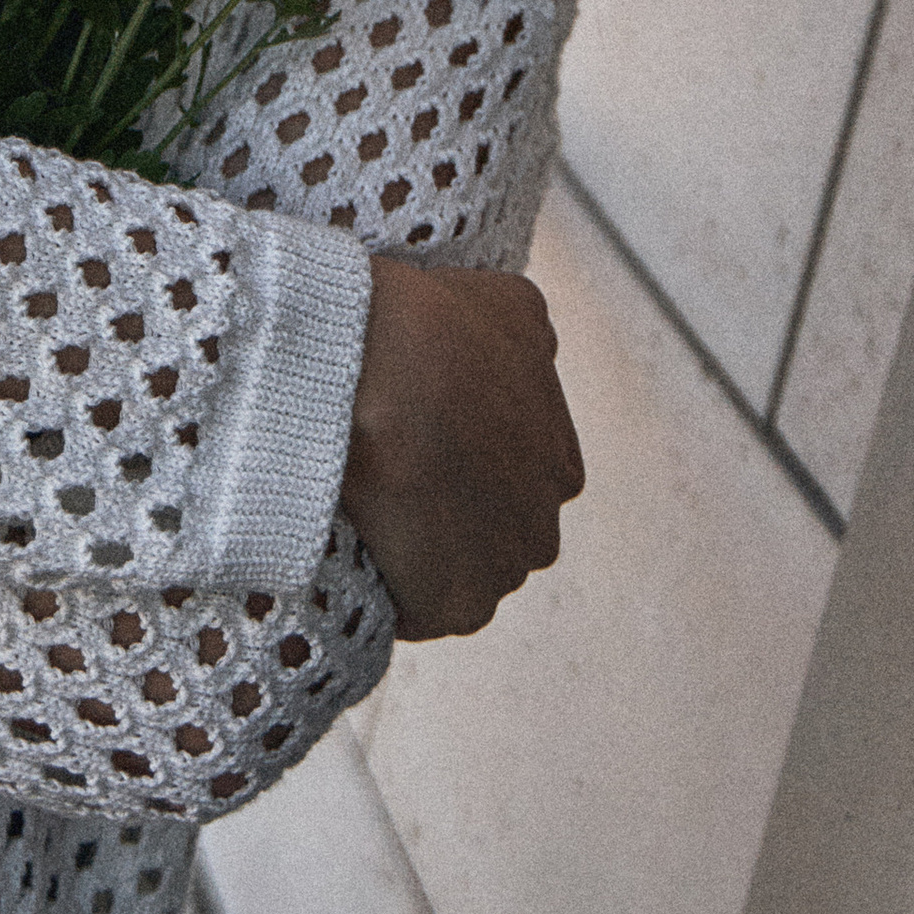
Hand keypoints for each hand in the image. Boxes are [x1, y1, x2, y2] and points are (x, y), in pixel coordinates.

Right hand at [338, 255, 583, 640]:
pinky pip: (415, 608)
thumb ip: (526, 343)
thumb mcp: (509, 305)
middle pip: (483, 534)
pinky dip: (388, 589)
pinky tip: (353, 550)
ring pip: (449, 573)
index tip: (413, 444)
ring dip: (413, 553)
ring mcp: (500, 573)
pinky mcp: (454, 607)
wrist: (378, 366)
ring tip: (359, 512)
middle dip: (442, 513)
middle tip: (382, 477)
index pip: (510, 484)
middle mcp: (542, 529)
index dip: (457, 465)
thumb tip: (521, 353)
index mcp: (560, 468)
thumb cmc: (434, 326)